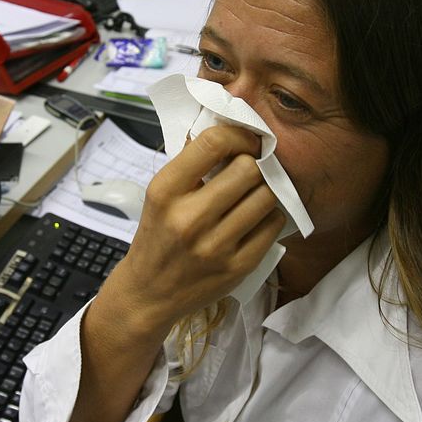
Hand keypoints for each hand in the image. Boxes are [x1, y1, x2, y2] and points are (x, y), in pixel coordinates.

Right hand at [102, 125, 286, 335]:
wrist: (149, 293)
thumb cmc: (157, 236)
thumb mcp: (159, 195)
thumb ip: (190, 164)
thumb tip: (229, 128)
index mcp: (165, 192)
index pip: (212, 144)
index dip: (238, 135)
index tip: (244, 141)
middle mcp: (189, 219)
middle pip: (247, 169)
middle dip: (253, 165)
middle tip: (250, 170)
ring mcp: (215, 246)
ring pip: (266, 197)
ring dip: (265, 190)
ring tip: (253, 194)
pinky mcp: (237, 267)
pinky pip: (273, 225)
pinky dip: (269, 216)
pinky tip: (255, 217)